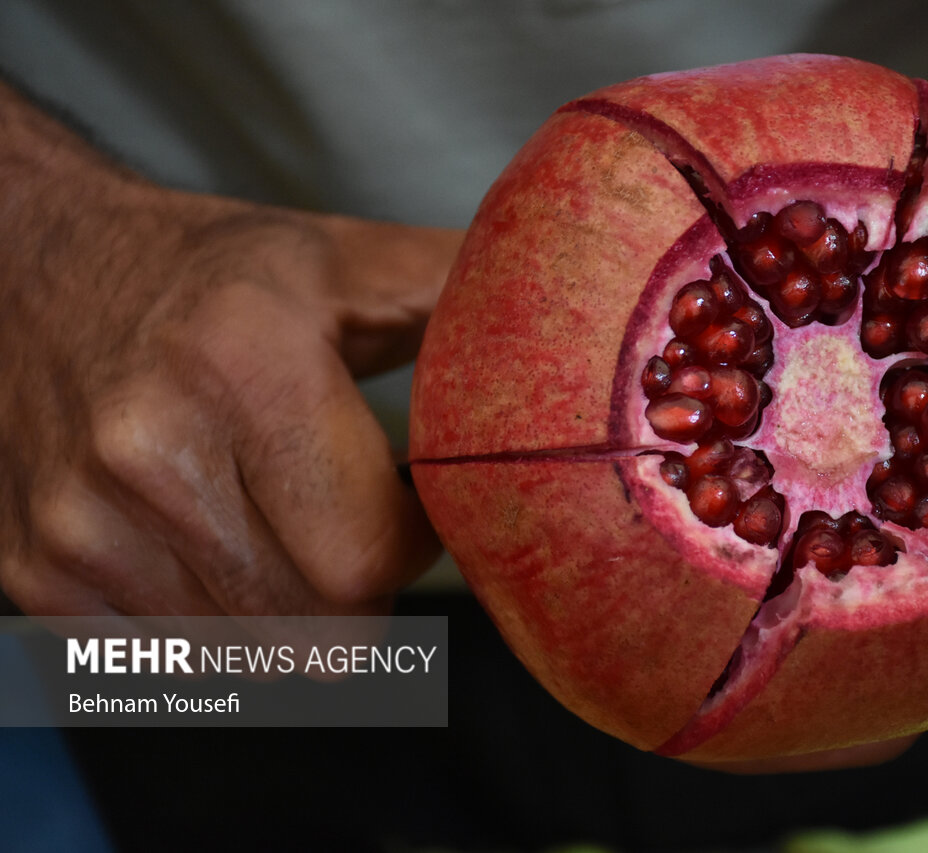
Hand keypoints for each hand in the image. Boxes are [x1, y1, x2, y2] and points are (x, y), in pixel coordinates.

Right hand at [0, 81, 463, 634]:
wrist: (27, 271)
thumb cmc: (207, 274)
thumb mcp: (340, 259)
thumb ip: (459, 295)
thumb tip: (575, 326)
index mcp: (242, 365)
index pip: (369, 560)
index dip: (418, 544)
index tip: (416, 501)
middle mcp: (144, 452)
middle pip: (317, 631)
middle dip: (367, 592)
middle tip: (359, 525)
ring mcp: (78, 525)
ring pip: (252, 659)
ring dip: (295, 613)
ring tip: (286, 526)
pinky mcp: (35, 575)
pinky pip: (178, 661)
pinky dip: (221, 624)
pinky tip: (218, 544)